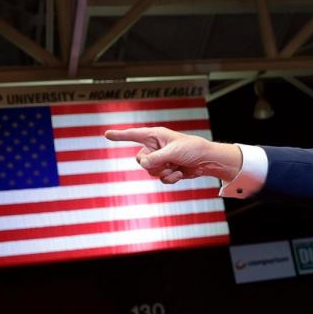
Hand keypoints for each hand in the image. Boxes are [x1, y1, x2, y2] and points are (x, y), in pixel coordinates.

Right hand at [103, 128, 241, 183]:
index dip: (120, 136)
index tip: (106, 134)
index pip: (133, 135)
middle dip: (153, 164)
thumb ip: (156, 158)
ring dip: (164, 172)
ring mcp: (160, 160)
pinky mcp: (166, 170)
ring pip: (150, 171)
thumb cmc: (192, 149)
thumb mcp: (173, 151)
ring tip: (176, 166)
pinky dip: (170, 178)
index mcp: (155, 136)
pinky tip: (180, 172)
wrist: (206, 161)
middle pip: (140, 160)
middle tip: (168, 161)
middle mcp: (155, 147)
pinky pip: (160, 179)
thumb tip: (143, 165)